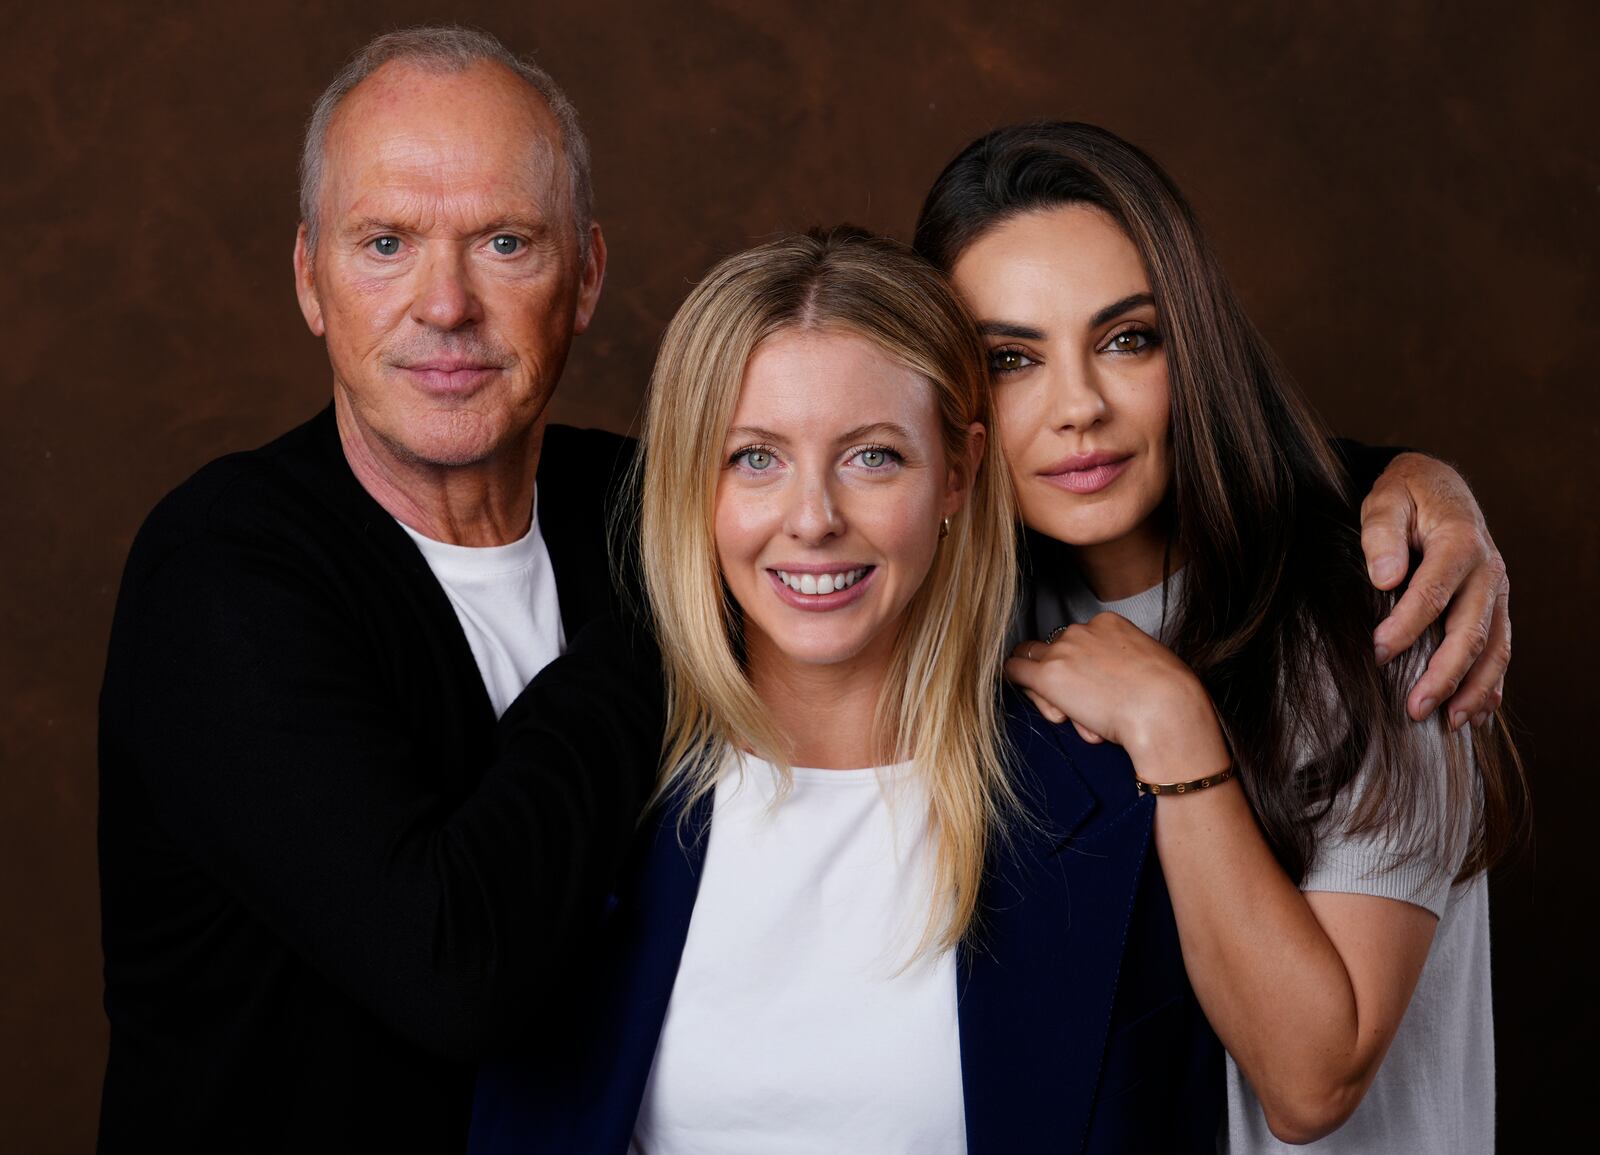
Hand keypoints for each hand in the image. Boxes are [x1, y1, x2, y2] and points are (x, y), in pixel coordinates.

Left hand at [1005, 613, 1226, 766]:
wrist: (1165, 711)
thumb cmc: (1169, 696)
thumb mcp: (1149, 663)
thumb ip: (1125, 662)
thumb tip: (1112, 681)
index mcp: (1109, 623)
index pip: (1077, 639)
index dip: (1078, 664)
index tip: (1090, 686)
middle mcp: (1081, 631)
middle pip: (1052, 648)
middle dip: (1058, 674)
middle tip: (1077, 704)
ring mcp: (1063, 651)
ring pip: (1031, 660)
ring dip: (1043, 688)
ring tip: (1072, 716)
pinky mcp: (1048, 676)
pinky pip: (1015, 670)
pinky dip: (1018, 682)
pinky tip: (1037, 700)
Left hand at [1359, 452, 1509, 728]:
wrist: (1438, 485)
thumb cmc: (1405, 494)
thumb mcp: (1386, 499)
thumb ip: (1382, 534)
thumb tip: (1386, 576)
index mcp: (1460, 541)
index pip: (1434, 593)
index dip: (1407, 627)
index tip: (1378, 652)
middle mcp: (1488, 570)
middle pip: (1470, 632)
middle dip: (1444, 675)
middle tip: (1414, 709)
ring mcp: (1496, 592)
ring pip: (1494, 648)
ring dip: (1473, 690)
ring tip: (1449, 723)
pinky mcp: (1496, 607)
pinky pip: (1500, 650)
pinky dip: (1491, 684)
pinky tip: (1476, 714)